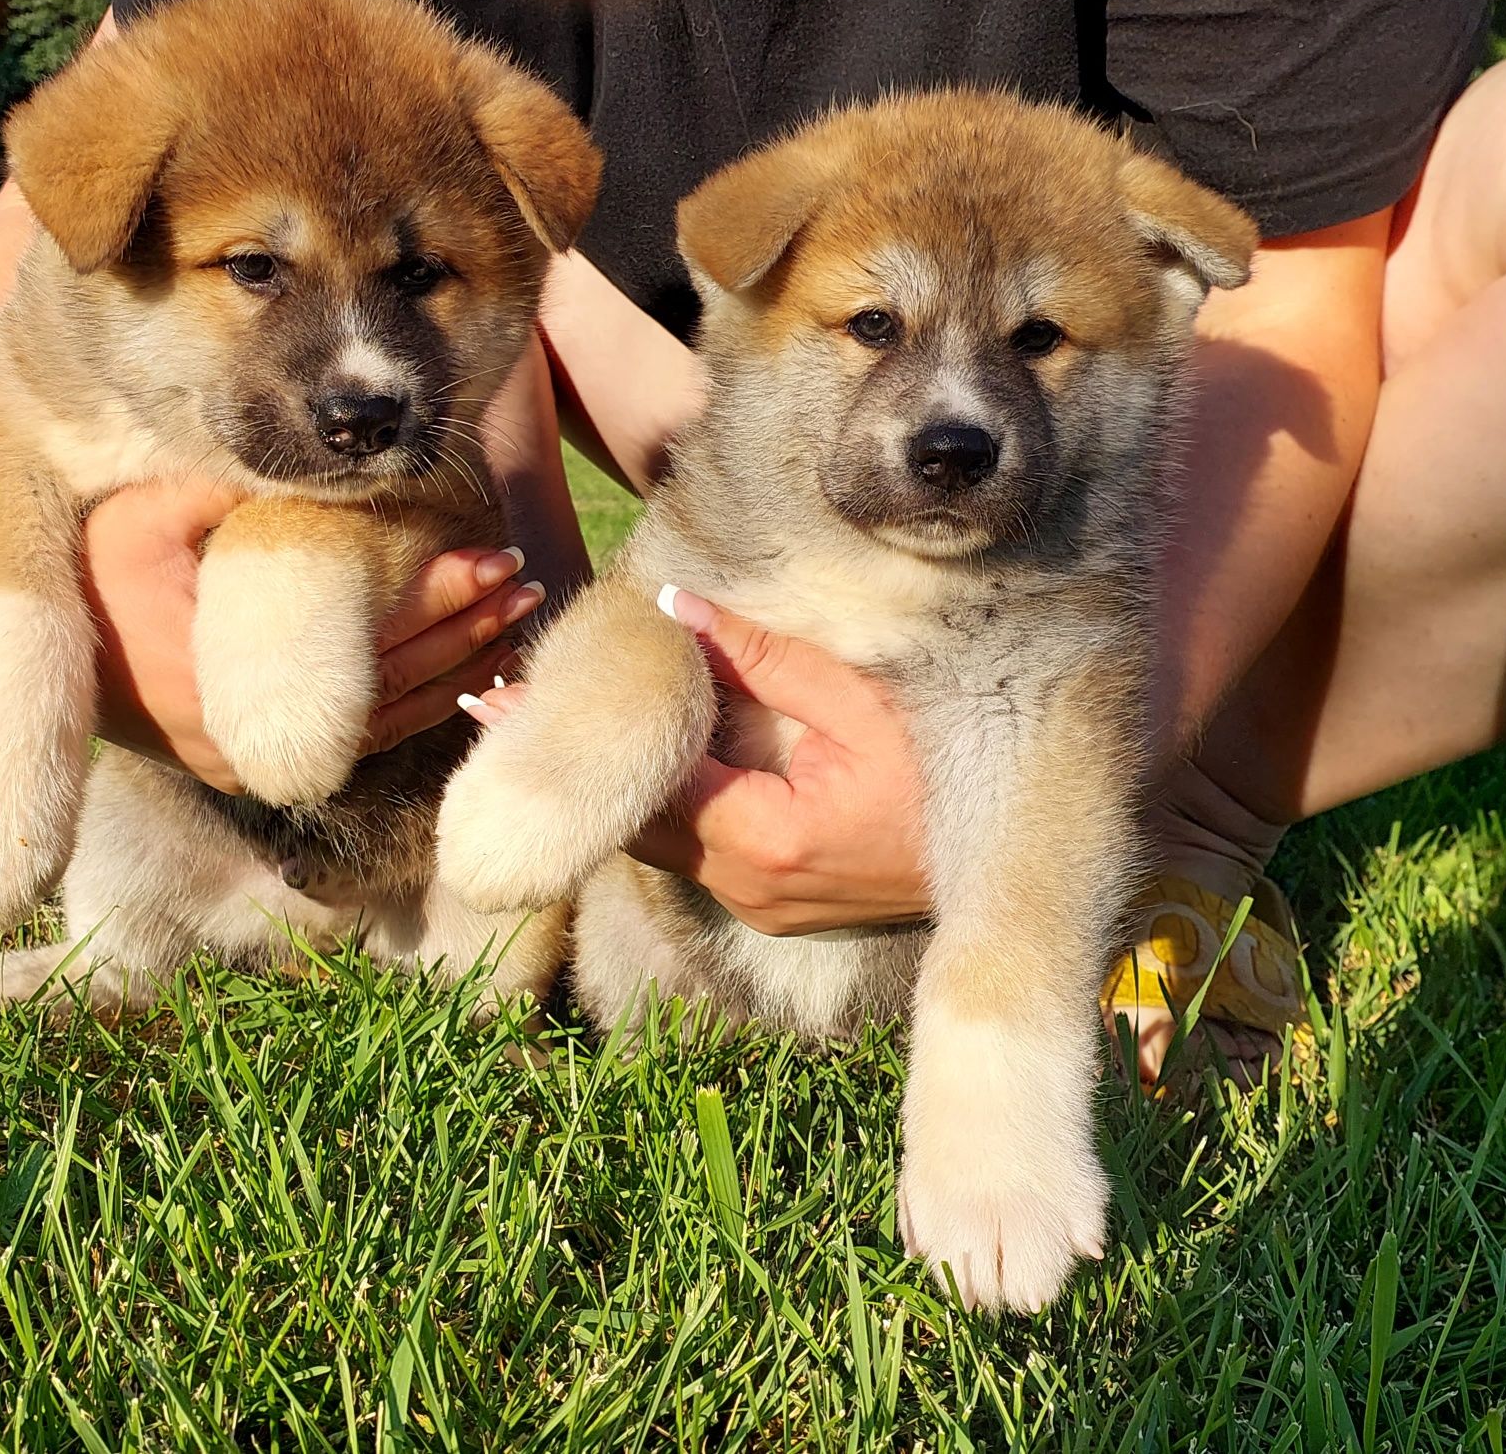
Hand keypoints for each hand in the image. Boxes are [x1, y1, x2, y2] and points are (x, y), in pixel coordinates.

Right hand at [84, 479, 543, 792]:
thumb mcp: (137, 516)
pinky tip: (470, 667)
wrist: (41, 656)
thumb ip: (216, 491)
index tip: (492, 555)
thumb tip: (314, 456)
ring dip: (455, 670)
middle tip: (524, 581)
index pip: (355, 637)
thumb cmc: (88, 571)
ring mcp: (252, 763)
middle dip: (462, 631)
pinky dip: (419, 703)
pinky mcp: (257, 767)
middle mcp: (241, 736)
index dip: (432, 597)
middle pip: (384, 683)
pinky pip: (357, 742)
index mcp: (216, 673)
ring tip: (516, 617)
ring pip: (380, 722)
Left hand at [460, 587, 929, 933]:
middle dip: (563, 764)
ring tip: (527, 725)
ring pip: (654, 838)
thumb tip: (679, 602)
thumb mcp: (865, 702)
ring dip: (602, 783)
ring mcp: (758, 902)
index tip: (503, 697)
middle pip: (628, 819)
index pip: (641, 783)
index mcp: (762, 841)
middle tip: (489, 704)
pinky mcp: (771, 900)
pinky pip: (691, 846)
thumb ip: (769, 659)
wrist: (1016, 871)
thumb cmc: (947, 776)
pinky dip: (650, 800)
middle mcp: (746, 886)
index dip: (570, 738)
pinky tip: (623, 759)